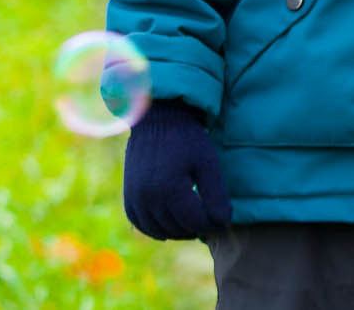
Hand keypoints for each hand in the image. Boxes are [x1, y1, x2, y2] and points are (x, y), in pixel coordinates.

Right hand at [123, 99, 232, 239]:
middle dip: (198, 227)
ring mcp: (135, 200)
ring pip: (161, 231)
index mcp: (169, 190)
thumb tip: (222, 224)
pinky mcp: (129, 198)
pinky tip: (173, 222)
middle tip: (211, 218)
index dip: (214, 224)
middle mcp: (148, 199)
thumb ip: (216, 196)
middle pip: (179, 230)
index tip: (224, 218)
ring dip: (180, 230)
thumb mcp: (208, 164)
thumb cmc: (187, 140)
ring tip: (195, 219)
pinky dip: (158, 228)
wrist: (158, 120)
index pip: (196, 223)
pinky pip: (143, 225)